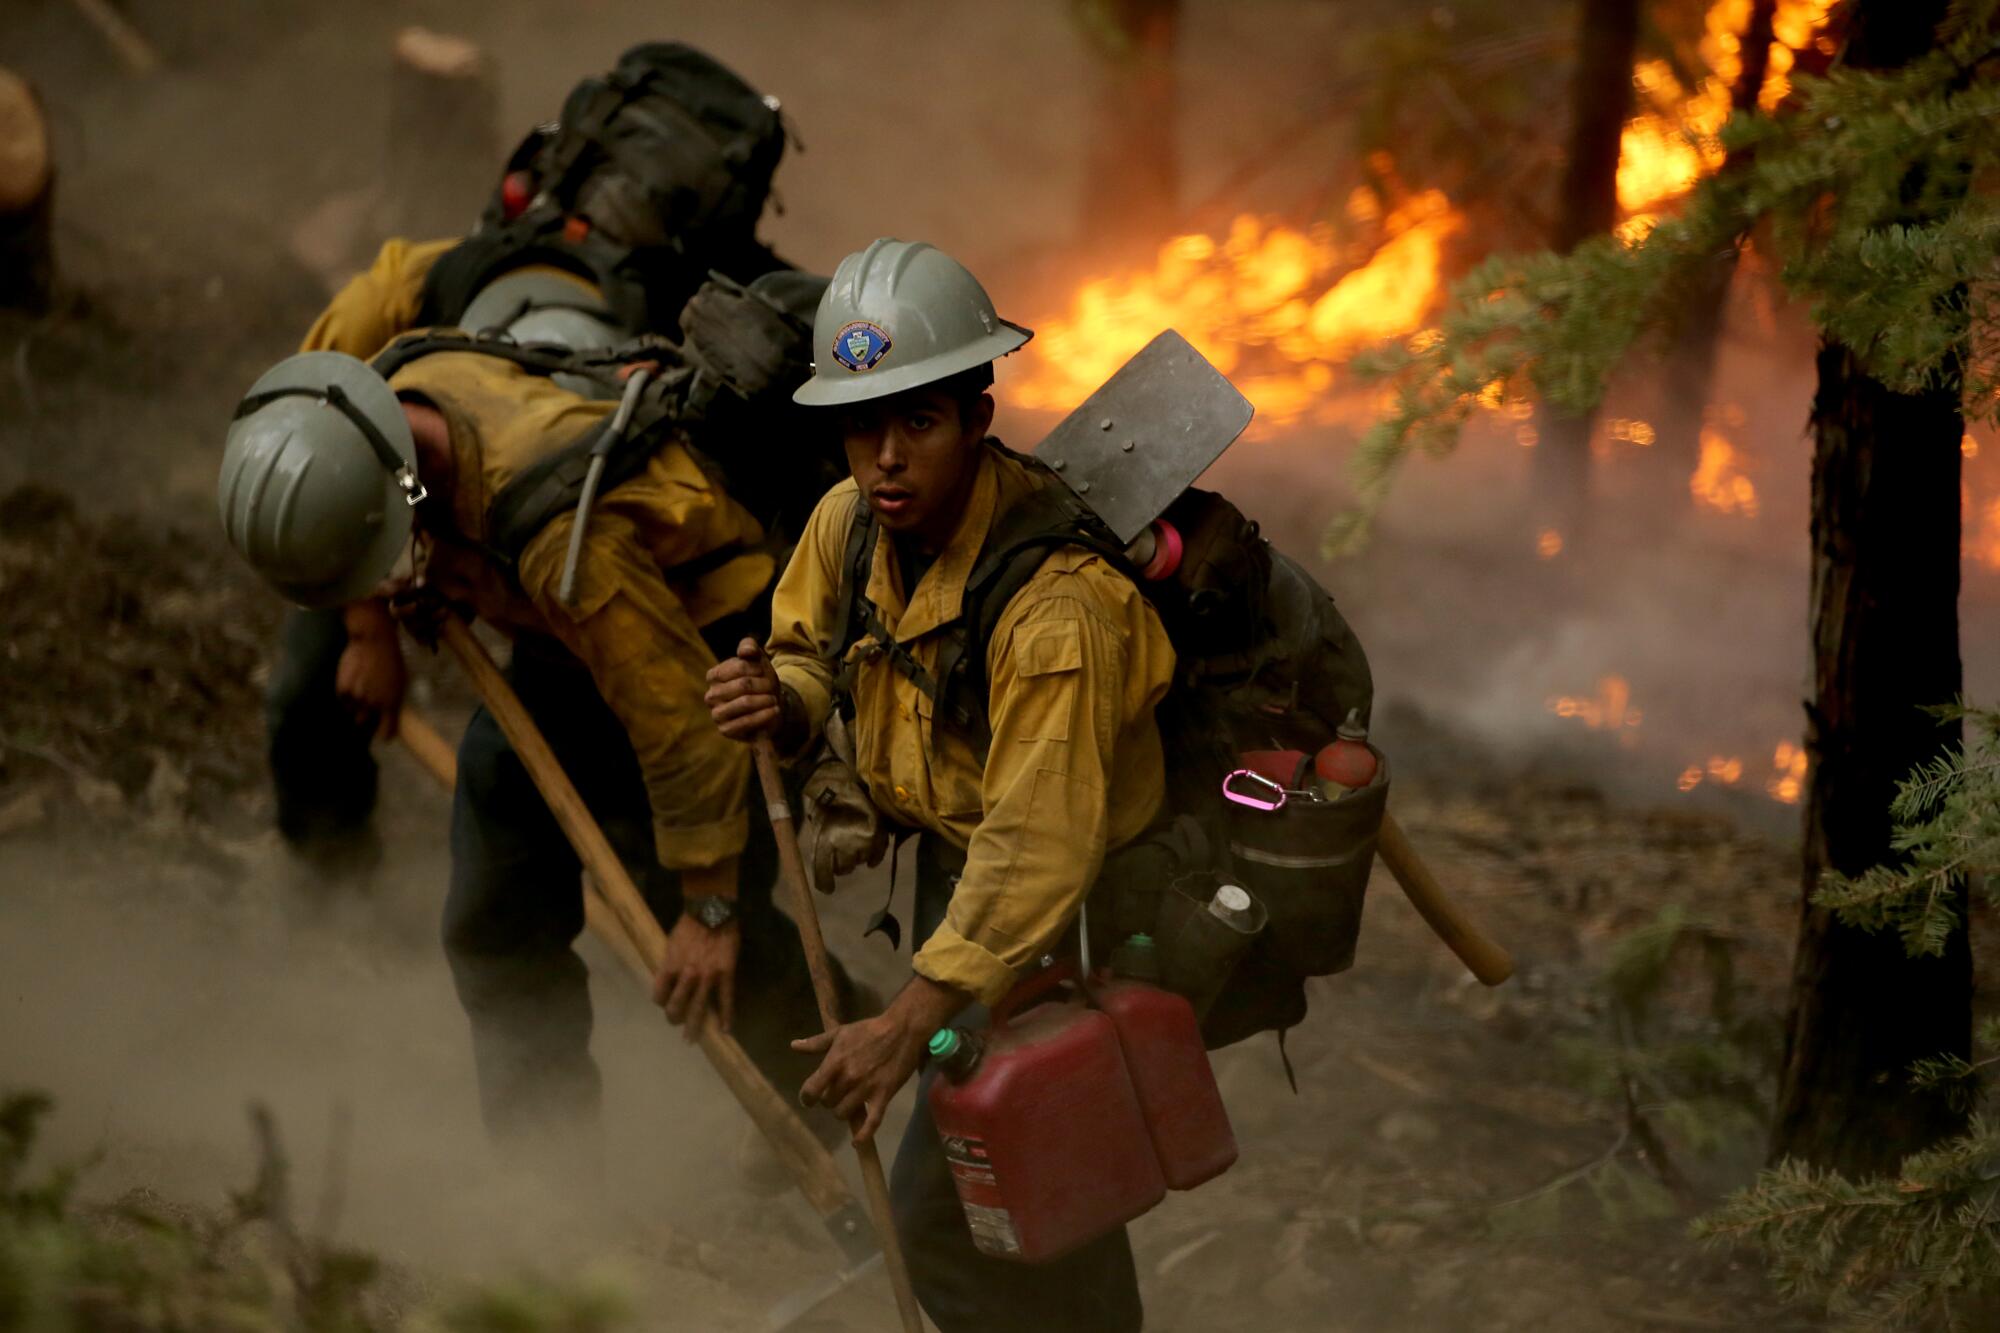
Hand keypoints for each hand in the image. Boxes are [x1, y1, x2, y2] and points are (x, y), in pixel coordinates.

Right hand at [335, 602, 406, 739]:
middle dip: (365, 715)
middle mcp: (374, 705)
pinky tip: (352, 679)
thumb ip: (392, 700)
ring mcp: (357, 698)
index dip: (384, 734)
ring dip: (354, 701)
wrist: (375, 641)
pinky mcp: (343, 689)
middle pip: (364, 722)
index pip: (387, 731)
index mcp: (392, 704)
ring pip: (352, 708)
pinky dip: (345, 692)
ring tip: (361, 683)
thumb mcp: (400, 682)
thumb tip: (387, 714)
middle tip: (366, 701)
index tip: (382, 736)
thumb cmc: (391, 660)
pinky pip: (342, 698)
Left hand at [651, 910, 740, 1039]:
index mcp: (670, 966)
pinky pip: (726, 999)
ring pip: (698, 1008)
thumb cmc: (688, 924)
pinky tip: (725, 1029)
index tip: (664, 1003)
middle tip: (677, 1024)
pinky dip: (726, 1015)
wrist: (712, 911)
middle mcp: (686, 976)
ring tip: (692, 1039)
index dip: (660, 1002)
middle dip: (674, 1019)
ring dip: (694, 1026)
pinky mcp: (726, 974)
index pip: (659, 995)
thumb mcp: (671, 944)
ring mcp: (707, 977)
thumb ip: (670, 963)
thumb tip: (670, 978)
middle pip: (676, 1006)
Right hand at [705, 637, 783, 741]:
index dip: (758, 668)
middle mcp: (711, 696)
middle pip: (743, 685)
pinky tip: (774, 711)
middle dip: (764, 685)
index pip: (739, 666)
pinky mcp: (726, 730)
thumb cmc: (760, 680)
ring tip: (774, 699)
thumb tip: (746, 651)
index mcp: (714, 676)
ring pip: (744, 703)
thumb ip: (750, 648)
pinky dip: (764, 716)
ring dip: (765, 700)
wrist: (769, 706)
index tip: (764, 672)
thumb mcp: (757, 660)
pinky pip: (745, 722)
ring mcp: (717, 714)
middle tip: (772, 688)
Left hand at [793, 974, 967, 1142]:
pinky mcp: (883, 1096)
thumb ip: (816, 1043)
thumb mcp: (840, 1033)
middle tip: (836, 1093)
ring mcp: (866, 1089)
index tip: (809, 1099)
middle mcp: (848, 1078)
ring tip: (848, 1102)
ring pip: (843, 1114)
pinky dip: (863, 1135)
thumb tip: (794, 1046)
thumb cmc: (868, 1030)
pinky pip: (872, 1122)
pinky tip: (857, 1142)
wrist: (902, 1030)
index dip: (807, 1098)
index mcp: (835, 1062)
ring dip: (843, 1110)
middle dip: (829, 1099)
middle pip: (828, 1103)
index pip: (811, 1090)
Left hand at [802, 756, 887, 893]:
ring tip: (853, 840)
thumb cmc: (826, 799)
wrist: (847, 776)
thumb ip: (821, 845)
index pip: (824, 872)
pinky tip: (868, 848)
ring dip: (856, 856)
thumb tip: (826, 865)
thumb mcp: (817, 822)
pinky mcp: (879, 835)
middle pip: (843, 869)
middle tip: (840, 852)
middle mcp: (845, 844)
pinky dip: (872, 855)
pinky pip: (876, 856)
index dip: (825, 883)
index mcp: (825, 840)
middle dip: (840, 863)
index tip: (827, 888)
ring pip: (860, 862)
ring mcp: (864, 841)